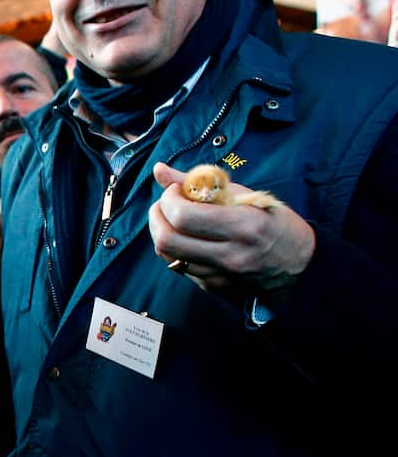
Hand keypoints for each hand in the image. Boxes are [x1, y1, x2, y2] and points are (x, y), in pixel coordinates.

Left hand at [149, 162, 314, 297]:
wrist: (301, 265)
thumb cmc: (275, 223)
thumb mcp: (246, 195)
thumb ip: (199, 182)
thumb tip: (159, 169)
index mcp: (243, 227)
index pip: (184, 217)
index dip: (168, 200)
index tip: (174, 190)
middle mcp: (230, 255)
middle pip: (168, 240)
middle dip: (156, 217)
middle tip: (163, 205)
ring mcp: (220, 275)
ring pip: (168, 256)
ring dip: (162, 233)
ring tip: (172, 219)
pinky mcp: (213, 286)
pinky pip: (179, 267)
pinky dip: (174, 249)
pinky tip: (186, 238)